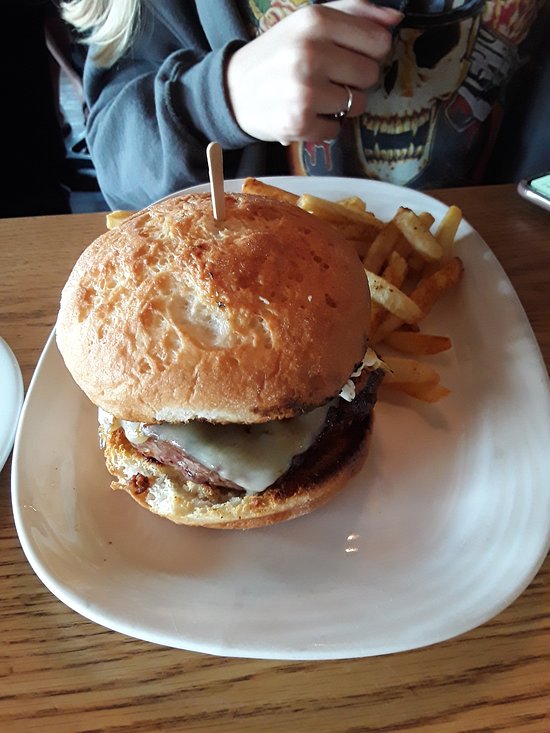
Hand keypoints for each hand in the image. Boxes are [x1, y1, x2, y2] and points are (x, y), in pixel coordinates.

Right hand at [226, 0, 400, 143]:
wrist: (233, 90)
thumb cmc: (278, 55)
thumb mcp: (308, 22)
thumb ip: (353, 13)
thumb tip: (394, 20)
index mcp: (316, 20)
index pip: (379, 41)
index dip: (370, 52)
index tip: (350, 56)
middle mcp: (310, 52)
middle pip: (371, 74)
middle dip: (354, 80)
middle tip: (329, 79)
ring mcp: (304, 89)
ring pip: (357, 104)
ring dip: (341, 106)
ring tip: (315, 97)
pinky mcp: (299, 121)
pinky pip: (336, 129)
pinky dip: (324, 127)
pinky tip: (305, 114)